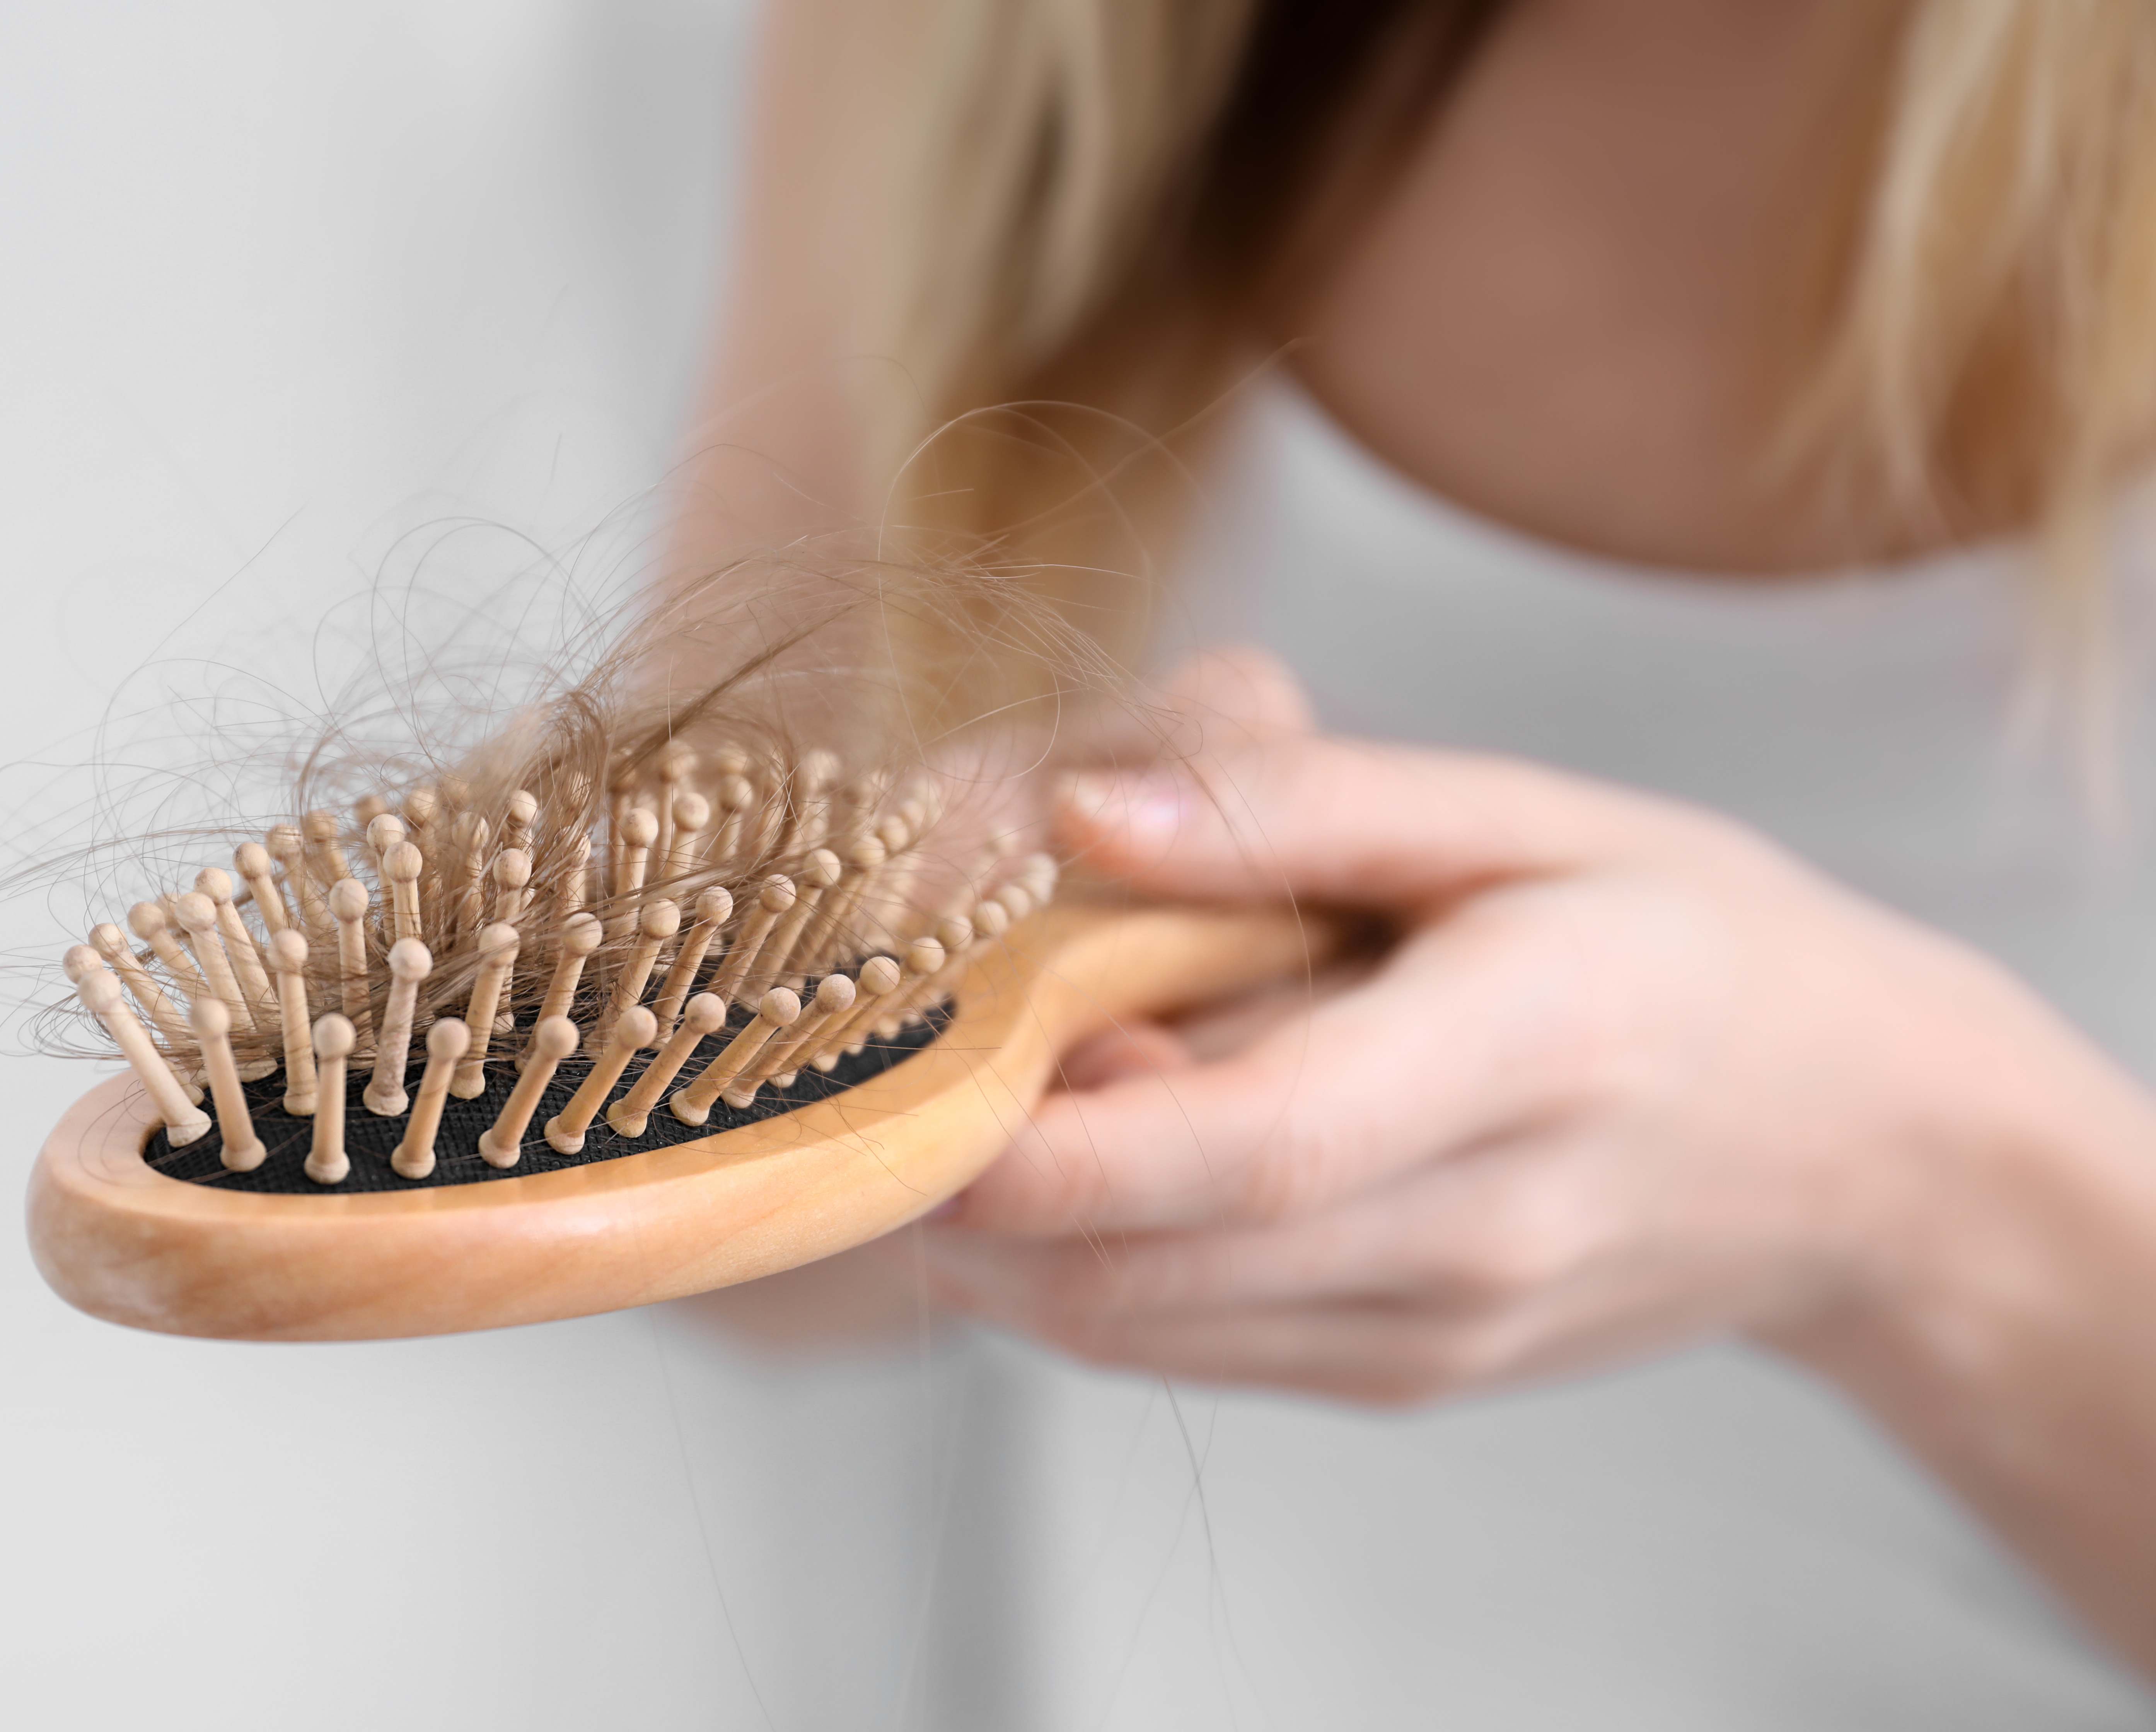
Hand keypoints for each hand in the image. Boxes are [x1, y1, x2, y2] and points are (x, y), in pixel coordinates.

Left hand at [919, 647, 2094, 1404]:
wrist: (1865, 1146)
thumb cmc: (1690, 939)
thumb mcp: (1526, 815)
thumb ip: (1294, 810)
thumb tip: (1079, 812)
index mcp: (1528, 1052)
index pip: (1250, 1143)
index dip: (1052, 1142)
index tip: (911, 1087)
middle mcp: (1479, 1230)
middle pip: (1152, 1262)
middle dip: (970, 1194)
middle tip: (889, 1076)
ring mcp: (1440, 1328)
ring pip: (1139, 1326)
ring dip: (1006, 1241)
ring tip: (970, 1105)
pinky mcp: (1407, 1373)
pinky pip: (1188, 1346)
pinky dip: (1085, 1270)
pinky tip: (1081, 1166)